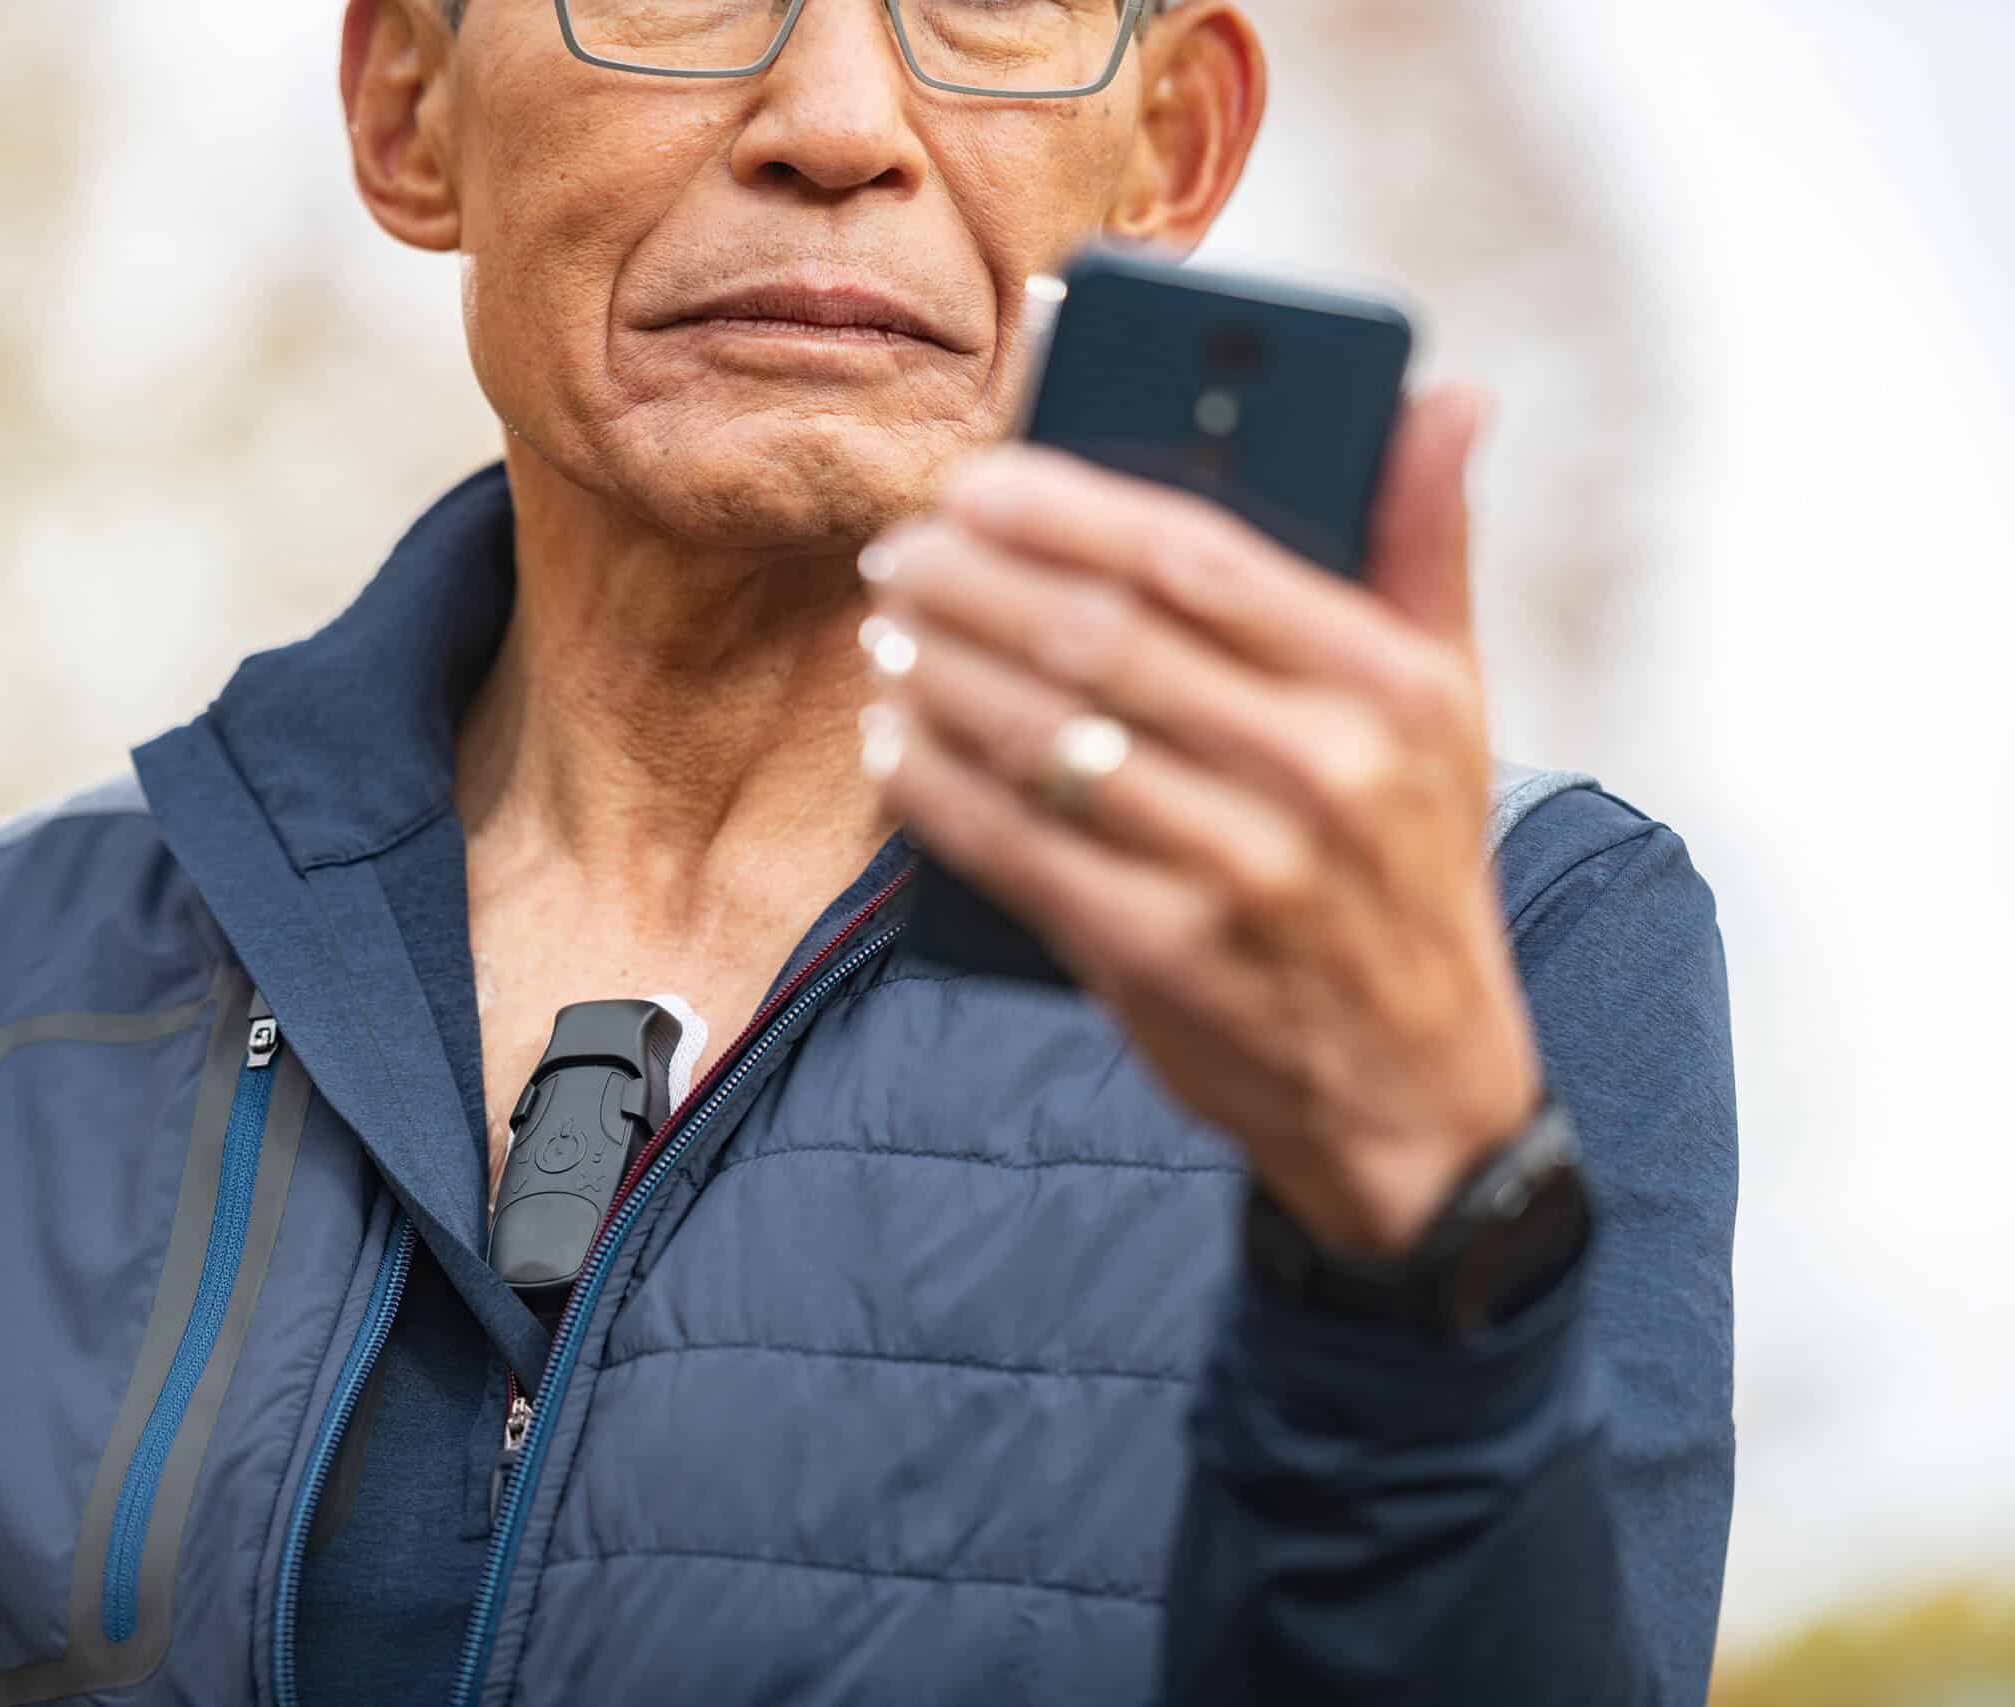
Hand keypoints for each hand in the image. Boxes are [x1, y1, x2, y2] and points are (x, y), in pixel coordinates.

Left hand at [859, 387, 1538, 1256]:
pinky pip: (1009, 842)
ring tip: (887, 628)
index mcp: (1387, 687)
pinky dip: (933, 783)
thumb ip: (1427, 544)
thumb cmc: (1412, 869)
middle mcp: (1319, 773)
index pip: (1197, 557)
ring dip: (935, 668)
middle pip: (1096, 636)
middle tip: (902, 550)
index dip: (1064, 506)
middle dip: (970, 579)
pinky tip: (895, 741)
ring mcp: (1236, 872)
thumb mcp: (1452, 708)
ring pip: (1038, 734)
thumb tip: (1448, 393)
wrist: (1415, 1096)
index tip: (976, 479)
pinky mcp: (1157, 956)